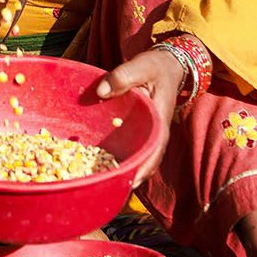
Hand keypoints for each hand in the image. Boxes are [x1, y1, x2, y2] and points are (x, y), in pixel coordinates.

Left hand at [95, 48, 185, 186]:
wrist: (163, 66)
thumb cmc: (155, 66)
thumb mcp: (142, 66)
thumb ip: (123, 75)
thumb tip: (101, 91)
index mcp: (159, 123)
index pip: (154, 153)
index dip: (142, 170)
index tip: (128, 183)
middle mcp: (153, 135)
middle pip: (142, 164)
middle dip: (126, 177)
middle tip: (105, 190)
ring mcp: (143, 136)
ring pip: (133, 160)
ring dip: (118, 171)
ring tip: (98, 184)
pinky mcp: (134, 133)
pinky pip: (124, 149)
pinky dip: (111, 157)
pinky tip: (93, 164)